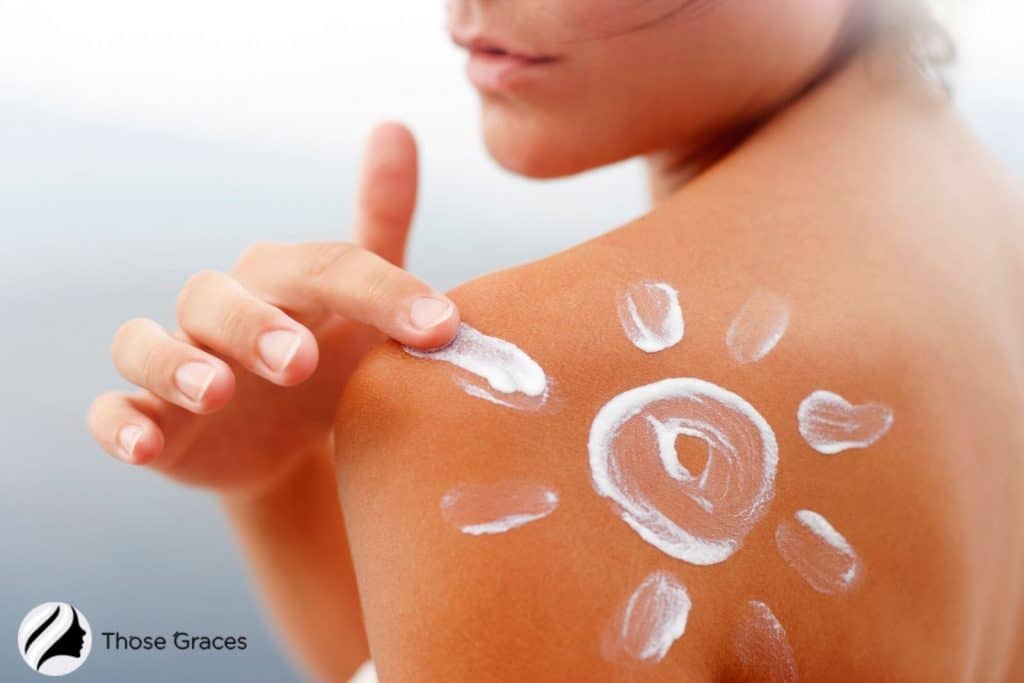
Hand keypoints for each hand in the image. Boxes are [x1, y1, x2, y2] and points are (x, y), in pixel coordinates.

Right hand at [88, 122, 458, 493]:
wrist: (292, 443)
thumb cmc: (331, 357)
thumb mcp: (365, 298)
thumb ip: (382, 219)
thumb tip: (393, 124)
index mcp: (280, 279)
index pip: (325, 268)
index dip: (382, 292)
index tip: (441, 327)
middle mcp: (219, 310)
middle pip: (217, 297)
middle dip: (255, 324)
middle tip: (299, 361)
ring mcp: (179, 362)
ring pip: (145, 344)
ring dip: (176, 363)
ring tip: (218, 391)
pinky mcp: (152, 418)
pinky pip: (112, 413)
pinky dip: (120, 426)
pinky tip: (144, 445)